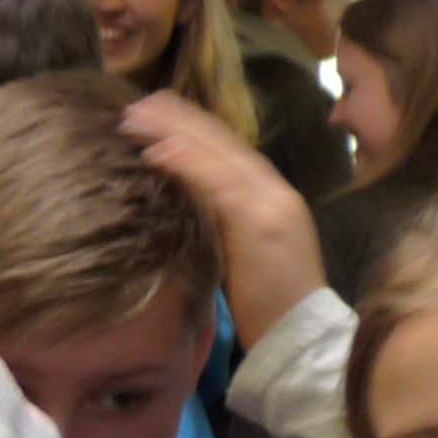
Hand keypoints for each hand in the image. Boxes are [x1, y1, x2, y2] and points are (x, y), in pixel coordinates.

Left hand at [122, 91, 326, 346]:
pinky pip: (218, 183)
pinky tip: (157, 152)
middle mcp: (273, 190)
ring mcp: (269, 202)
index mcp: (270, 195)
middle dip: (178, 119)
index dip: (193, 128)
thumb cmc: (268, 303)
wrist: (301, 335)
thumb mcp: (240, 251)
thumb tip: (183, 204)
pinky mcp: (260, 221)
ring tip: (136, 117)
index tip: (157, 111)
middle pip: (221, 142)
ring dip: (174, 132)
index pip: (228, 150)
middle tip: (137, 102)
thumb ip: (219, 221)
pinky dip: (188, 164)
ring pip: (217, 154)